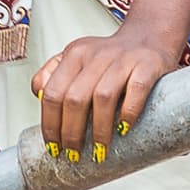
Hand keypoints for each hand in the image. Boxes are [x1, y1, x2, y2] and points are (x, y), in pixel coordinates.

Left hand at [35, 25, 178, 161]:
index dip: (50, 123)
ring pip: (103, 97)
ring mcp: (123, 59)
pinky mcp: (148, 65)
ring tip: (99, 150)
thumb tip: (39, 97)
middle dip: (71, 132)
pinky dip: (129, 112)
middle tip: (74, 153)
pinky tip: (124, 129)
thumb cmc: (111, 57)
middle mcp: (96, 55)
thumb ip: (54, 74)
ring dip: (98, 129)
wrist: (150, 36)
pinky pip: (136, 90)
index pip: (53, 93)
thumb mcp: (77, 58)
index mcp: (74, 54)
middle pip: (74, 98)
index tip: (54, 146)